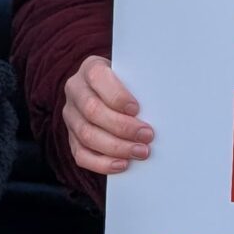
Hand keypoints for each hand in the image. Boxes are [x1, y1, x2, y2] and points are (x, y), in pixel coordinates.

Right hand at [62, 54, 151, 176]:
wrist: (109, 91)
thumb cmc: (127, 83)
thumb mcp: (132, 75)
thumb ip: (139, 85)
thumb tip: (162, 104)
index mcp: (90, 68)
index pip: (98, 78)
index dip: (117, 96)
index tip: (137, 109)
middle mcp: (75, 90)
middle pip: (93, 111)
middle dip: (122, 127)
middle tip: (147, 135)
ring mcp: (71, 115)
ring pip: (87, 135)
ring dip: (116, 147)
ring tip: (140, 152)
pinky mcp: (71, 137)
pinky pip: (81, 155)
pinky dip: (102, 163)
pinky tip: (122, 164)